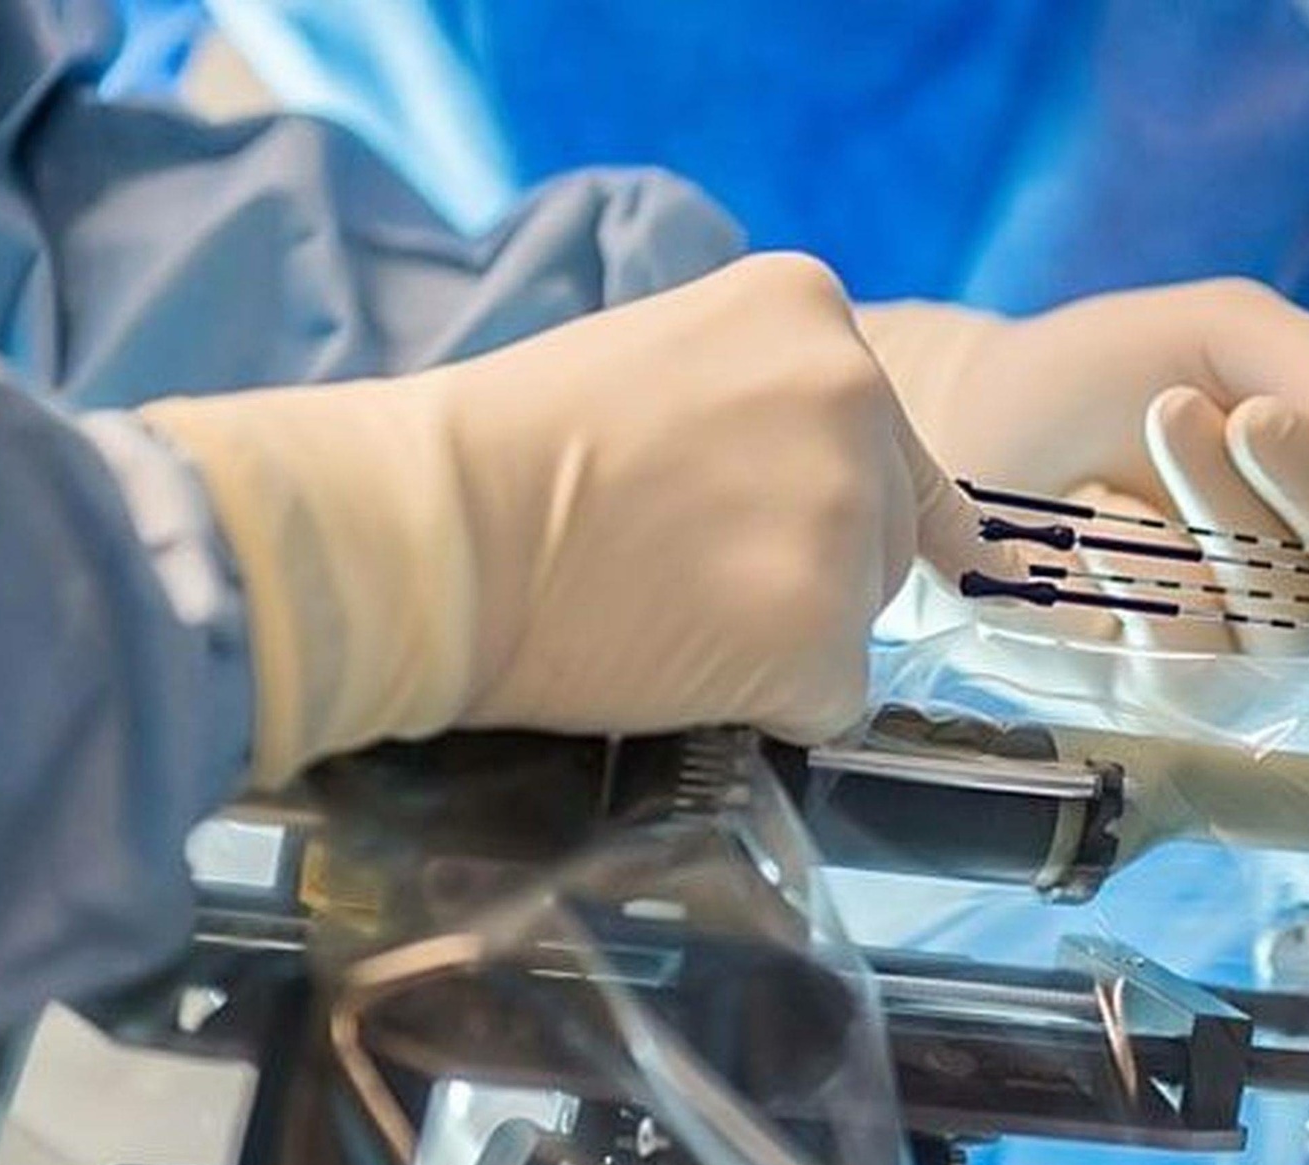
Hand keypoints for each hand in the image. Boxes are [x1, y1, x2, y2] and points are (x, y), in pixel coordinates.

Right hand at [143, 253, 1008, 783]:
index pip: (878, 437)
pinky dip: (771, 708)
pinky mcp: (823, 634)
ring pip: (862, 615)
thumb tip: (824, 491)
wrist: (424, 533)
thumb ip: (759, 405)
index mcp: (809, 312)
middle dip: (804, 564)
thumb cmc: (504, 450)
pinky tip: (679, 669)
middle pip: (884, 527)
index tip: (741, 521)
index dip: (813, 498)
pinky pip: (834, 699)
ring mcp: (844, 517)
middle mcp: (854, 396)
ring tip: (666, 612)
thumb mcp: (661, 360)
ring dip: (785, 636)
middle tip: (677, 567)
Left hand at [859, 280, 1308, 651]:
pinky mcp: (1173, 690)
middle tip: (1220, 416)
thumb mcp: (1222, 333)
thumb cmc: (1116, 370)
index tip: (1267, 413)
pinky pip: (1199, 671)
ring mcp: (1252, 646)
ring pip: (1285, 624)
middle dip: (1296, 493)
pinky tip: (1103, 532)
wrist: (983, 422)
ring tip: (1157, 435)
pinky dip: (1152, 595)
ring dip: (1220, 528)